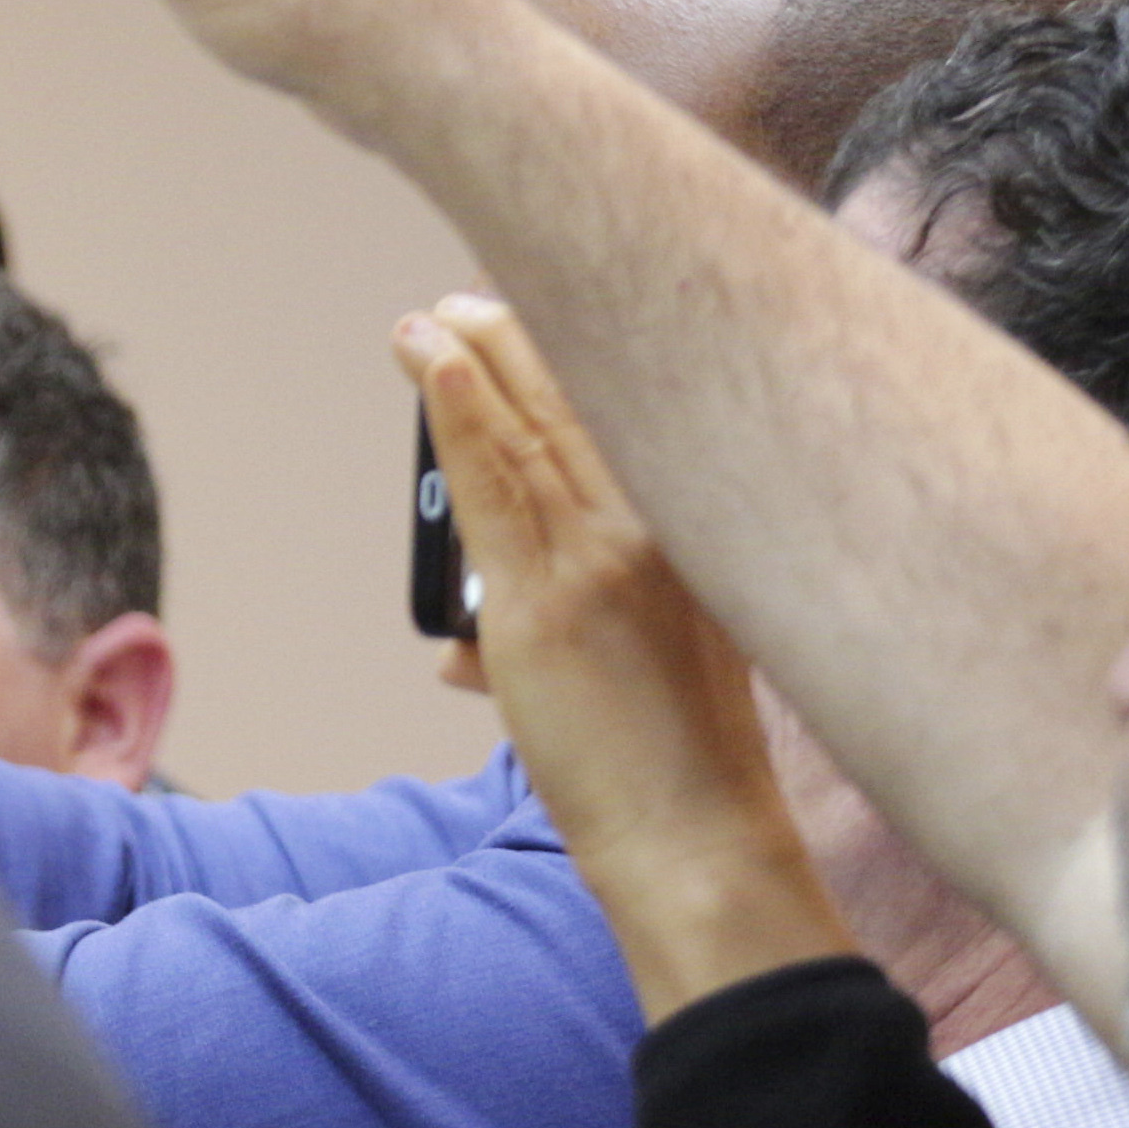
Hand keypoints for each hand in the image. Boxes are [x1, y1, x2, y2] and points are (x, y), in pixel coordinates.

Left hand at [397, 293, 856, 1012]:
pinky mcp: (547, 597)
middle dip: (526, 340)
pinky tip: (435, 361)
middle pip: (588, 406)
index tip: (546, 316)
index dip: (590, 362)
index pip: (637, 424)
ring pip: (534, 429)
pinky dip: (460, 413)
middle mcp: (665, 529)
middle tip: (469, 292)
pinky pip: (495, 481)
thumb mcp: (643, 672)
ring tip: (427, 320)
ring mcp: (606, 557)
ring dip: (472, 364)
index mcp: (701, 539)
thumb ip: (553, 635)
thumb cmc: (673, 766)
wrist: (695, 835)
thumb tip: (455, 654)